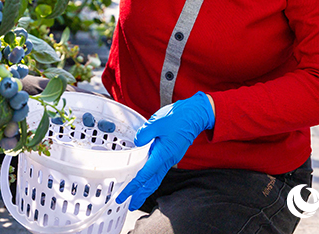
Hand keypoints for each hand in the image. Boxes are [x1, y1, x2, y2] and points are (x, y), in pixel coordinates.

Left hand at [116, 92, 214, 210]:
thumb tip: (137, 142)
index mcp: (162, 154)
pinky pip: (159, 169)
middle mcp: (167, 159)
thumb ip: (144, 134)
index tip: (124, 196)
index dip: (133, 187)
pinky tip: (146, 177)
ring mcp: (170, 157)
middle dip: (140, 195)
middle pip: (152, 183)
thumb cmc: (178, 117)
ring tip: (136, 195)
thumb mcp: (156, 123)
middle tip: (130, 204)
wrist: (195, 115)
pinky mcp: (171, 153)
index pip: (144, 176)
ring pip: (156, 177)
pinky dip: (151, 177)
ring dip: (146, 188)